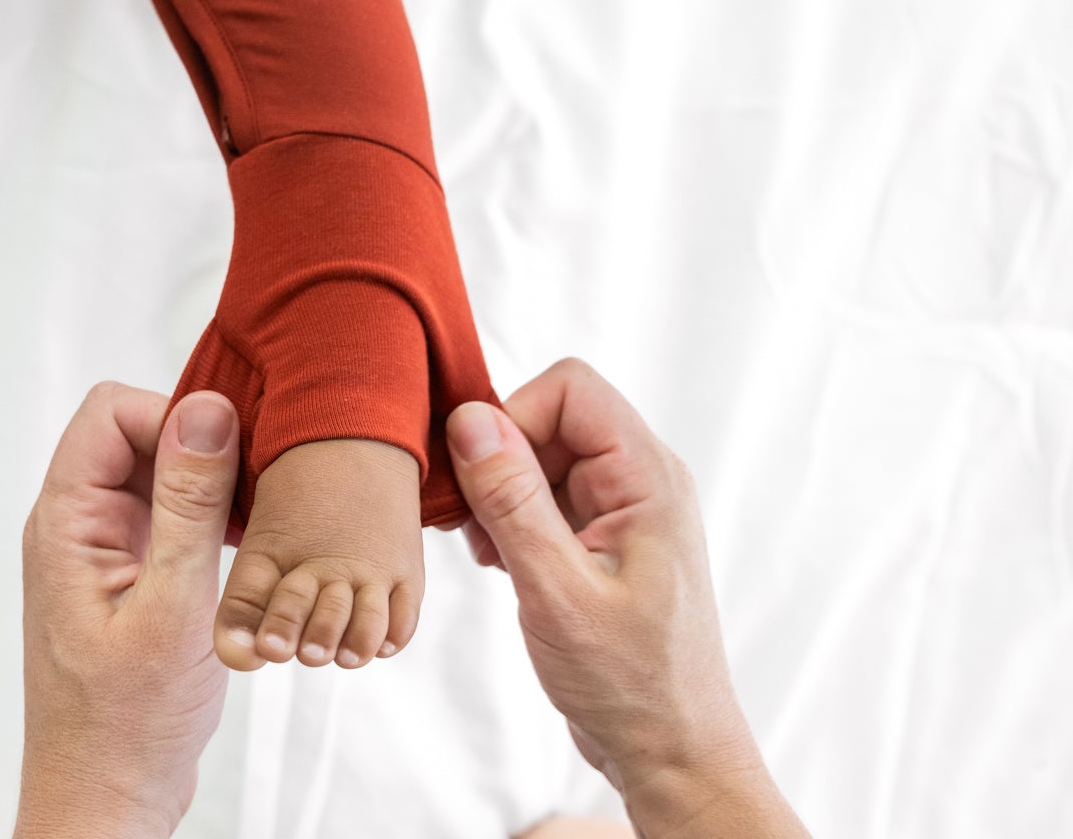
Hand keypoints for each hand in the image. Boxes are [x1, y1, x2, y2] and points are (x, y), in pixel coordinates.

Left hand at [15, 382, 239, 838]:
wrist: (106, 801)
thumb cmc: (128, 723)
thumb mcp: (174, 605)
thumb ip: (189, 503)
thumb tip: (206, 408)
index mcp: (67, 522)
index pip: (111, 410)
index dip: (172, 416)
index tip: (226, 457)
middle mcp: (77, 523)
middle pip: (135, 432)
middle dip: (197, 447)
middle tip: (249, 493)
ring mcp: (101, 546)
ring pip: (156, 470)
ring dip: (207, 485)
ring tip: (249, 526)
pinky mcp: (127, 570)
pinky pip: (166, 510)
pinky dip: (206, 517)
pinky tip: (240, 550)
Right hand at [445, 360, 804, 834]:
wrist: (672, 755)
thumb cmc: (632, 684)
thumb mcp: (558, 589)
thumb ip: (513, 499)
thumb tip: (470, 420)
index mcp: (648, 478)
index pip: (571, 388)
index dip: (516, 416)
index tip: (480, 473)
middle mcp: (641, 480)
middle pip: (552, 418)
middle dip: (500, 459)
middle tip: (473, 523)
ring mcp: (623, 509)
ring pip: (542, 456)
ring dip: (501, 493)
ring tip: (488, 552)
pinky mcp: (603, 538)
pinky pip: (546, 495)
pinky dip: (512, 518)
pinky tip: (501, 563)